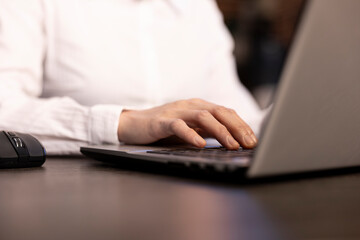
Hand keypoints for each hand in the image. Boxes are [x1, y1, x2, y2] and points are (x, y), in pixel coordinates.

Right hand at [117, 98, 257, 148]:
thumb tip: (231, 139)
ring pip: (203, 117)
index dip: (241, 125)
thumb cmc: (164, 127)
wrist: (133, 123)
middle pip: (219, 112)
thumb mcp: (190, 128)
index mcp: (199, 106)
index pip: (226, 112)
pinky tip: (200, 144)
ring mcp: (176, 111)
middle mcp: (190, 105)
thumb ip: (207, 130)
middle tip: (249, 143)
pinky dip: (191, 134)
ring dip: (220, 131)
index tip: (253, 140)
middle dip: (237, 128)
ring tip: (231, 145)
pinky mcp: (161, 121)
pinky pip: (178, 126)